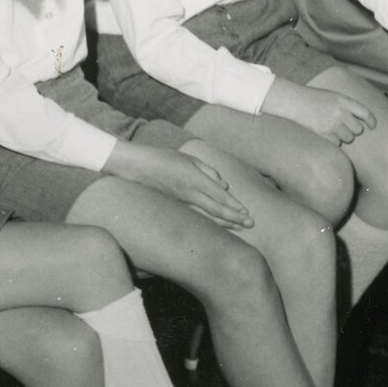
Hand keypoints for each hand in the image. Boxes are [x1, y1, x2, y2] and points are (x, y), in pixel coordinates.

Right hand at [109, 142, 251, 228]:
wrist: (135, 167)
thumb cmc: (163, 158)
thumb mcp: (190, 159)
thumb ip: (209, 172)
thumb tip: (225, 186)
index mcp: (195, 180)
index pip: (220, 197)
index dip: (235, 207)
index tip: (247, 214)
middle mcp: (190, 194)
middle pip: (217, 210)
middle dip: (235, 218)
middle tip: (252, 224)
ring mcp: (182, 202)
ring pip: (207, 216)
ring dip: (225, 222)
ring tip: (240, 228)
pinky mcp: (175, 206)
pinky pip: (196, 216)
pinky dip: (209, 222)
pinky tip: (218, 225)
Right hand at [267, 80, 374, 144]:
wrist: (296, 101)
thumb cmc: (315, 98)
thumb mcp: (334, 96)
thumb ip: (348, 106)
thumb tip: (361, 118)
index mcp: (345, 101)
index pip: (365, 113)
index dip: (371, 121)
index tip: (373, 126)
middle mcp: (341, 113)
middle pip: (358, 129)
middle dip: (354, 130)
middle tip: (345, 127)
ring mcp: (332, 124)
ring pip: (349, 138)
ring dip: (345, 137)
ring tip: (335, 130)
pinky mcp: (324, 134)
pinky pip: (337, 143)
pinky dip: (334, 141)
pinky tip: (327, 134)